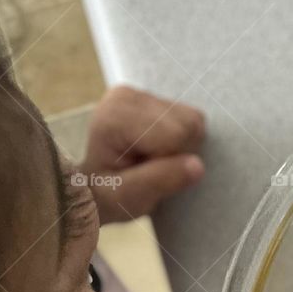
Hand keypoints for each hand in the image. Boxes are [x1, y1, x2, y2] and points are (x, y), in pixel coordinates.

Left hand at [79, 85, 204, 222]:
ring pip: (192, 119)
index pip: (176, 133)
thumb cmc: (109, 195)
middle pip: (187, 123)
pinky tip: (158, 148)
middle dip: (180, 152)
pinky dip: (181, 139)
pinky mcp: (151, 97)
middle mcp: (126, 96)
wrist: (95, 187)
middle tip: (152, 167)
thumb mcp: (128, 198)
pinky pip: (189, 117)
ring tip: (154, 158)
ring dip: (182, 146)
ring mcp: (139, 93)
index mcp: (115, 117)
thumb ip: (160, 181)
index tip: (149, 173)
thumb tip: (198, 166)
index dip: (174, 161)